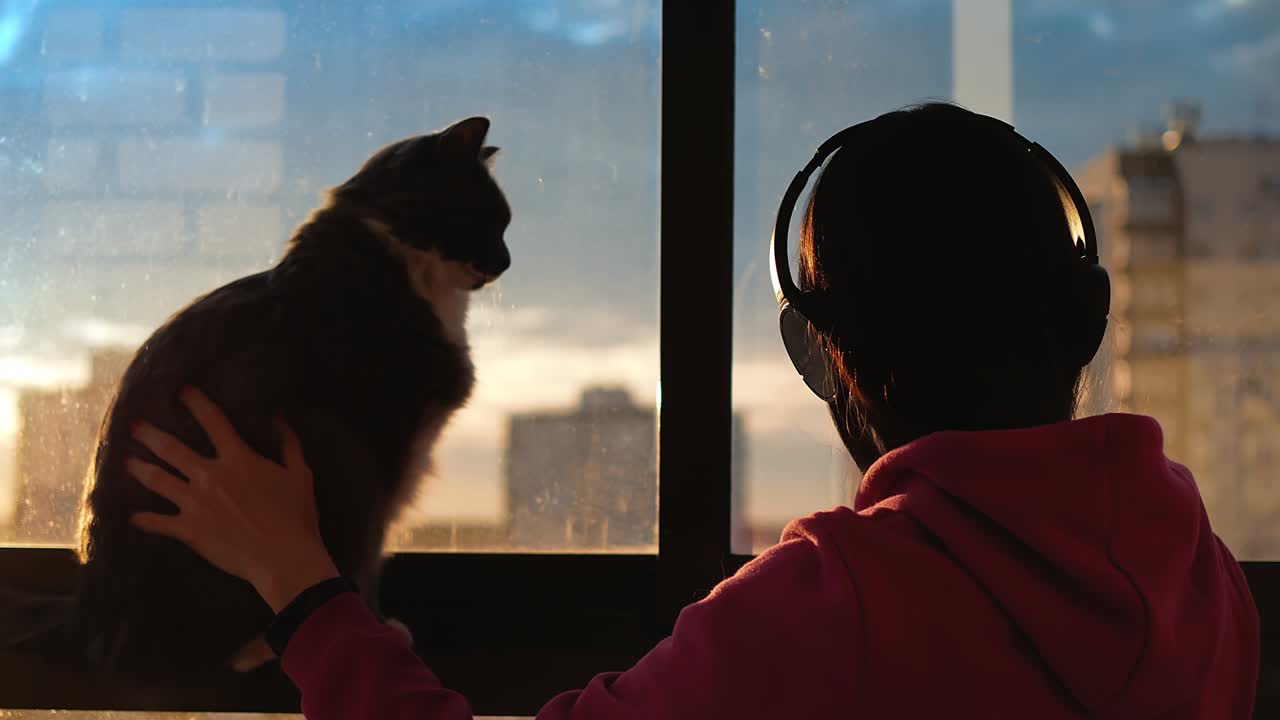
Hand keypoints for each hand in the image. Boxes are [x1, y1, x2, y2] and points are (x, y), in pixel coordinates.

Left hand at [128, 387, 339, 612]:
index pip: (214, 421)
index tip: (182, 391)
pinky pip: (157, 522)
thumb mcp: (299, 474)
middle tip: (134, 424)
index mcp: (238, 459)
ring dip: (139, 468)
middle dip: (150, 434)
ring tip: (126, 461)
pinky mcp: (188, 530)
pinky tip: (132, 517)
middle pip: (171, 449)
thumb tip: (279, 415)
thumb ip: (288, 443)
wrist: (283, 557)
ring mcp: (195, 503)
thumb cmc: (296, 516)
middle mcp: (210, 476)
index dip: (197, 402)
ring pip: (157, 480)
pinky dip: (143, 520)